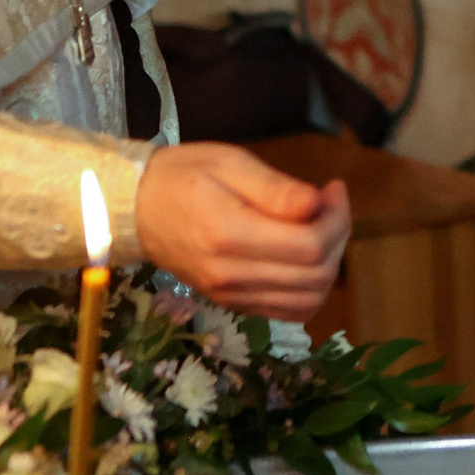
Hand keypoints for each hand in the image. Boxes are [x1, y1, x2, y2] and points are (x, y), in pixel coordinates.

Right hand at [137, 143, 351, 320]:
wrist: (135, 210)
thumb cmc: (182, 176)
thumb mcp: (229, 163)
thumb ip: (276, 189)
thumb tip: (318, 203)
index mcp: (229, 235)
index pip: (309, 245)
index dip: (336, 217)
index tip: (333, 187)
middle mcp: (231, 276)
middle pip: (315, 275)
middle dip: (338, 236)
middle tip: (330, 204)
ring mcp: (231, 296)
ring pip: (308, 301)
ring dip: (329, 265)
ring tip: (321, 229)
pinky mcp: (232, 305)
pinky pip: (288, 311)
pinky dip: (309, 288)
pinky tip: (304, 256)